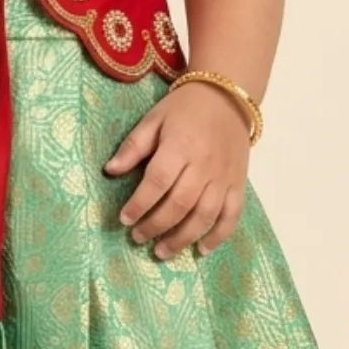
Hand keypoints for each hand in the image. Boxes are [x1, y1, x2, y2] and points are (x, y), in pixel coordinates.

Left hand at [103, 83, 251, 258]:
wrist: (227, 96)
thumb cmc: (184, 108)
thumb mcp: (153, 119)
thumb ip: (133, 146)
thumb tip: (110, 170)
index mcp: (180, 146)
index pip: (158, 181)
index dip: (140, 204)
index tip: (124, 219)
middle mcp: (204, 165)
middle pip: (180, 204)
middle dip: (156, 226)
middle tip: (138, 238)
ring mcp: (224, 177)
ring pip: (205, 215)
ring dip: (183, 238)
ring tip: (162, 252)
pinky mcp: (238, 184)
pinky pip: (232, 215)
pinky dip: (218, 236)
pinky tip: (201, 250)